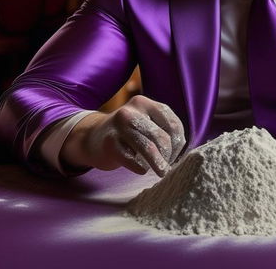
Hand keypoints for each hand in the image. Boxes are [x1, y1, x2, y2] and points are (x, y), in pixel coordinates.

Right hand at [60, 95, 185, 176]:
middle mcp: (131, 111)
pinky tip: (141, 169)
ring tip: (161, 172)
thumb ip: (161, 128)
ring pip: (148, 148)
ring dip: (158, 164)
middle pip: (162, 137)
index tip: (175, 155)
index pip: (172, 123)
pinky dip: (141, 168)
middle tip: (167, 166)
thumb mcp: (144, 122)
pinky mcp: (109, 144)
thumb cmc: (126, 133)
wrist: (92, 137)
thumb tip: (183, 149)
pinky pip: (132, 160)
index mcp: (144, 103)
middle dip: (169, 155)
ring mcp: (119, 126)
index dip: (179, 142)